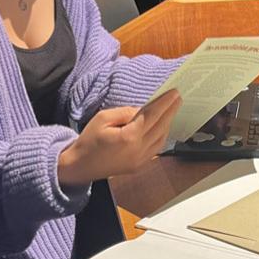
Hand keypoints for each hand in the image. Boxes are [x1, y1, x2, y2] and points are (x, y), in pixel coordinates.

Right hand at [57, 89, 181, 185]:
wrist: (80, 166)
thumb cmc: (88, 140)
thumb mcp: (103, 118)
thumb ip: (125, 112)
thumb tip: (142, 110)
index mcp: (129, 137)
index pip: (152, 116)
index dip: (165, 103)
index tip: (174, 92)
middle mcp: (138, 150)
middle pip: (161, 127)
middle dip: (170, 111)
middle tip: (178, 98)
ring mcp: (140, 160)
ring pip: (161, 139)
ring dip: (167, 123)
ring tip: (171, 110)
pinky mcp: (139, 165)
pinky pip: (156, 149)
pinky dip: (161, 135)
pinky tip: (162, 126)